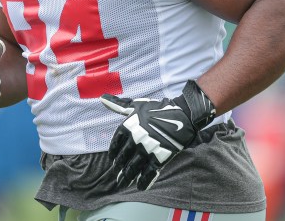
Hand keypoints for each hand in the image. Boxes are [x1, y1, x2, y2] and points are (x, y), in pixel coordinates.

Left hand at [101, 80, 215, 190]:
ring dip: (127, 176)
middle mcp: (136, 139)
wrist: (182, 115)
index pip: (116, 143)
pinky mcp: (160, 157)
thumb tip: (102, 98)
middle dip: (119, 167)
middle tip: (117, 174)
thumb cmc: (158, 109)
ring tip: (123, 182)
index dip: (114, 152)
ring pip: (134, 167)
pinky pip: (149, 172)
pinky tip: (140, 186)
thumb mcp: (136, 105)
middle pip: (123, 157)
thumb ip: (118, 105)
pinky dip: (144, 181)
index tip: (112, 159)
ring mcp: (148, 149)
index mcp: (129, 126)